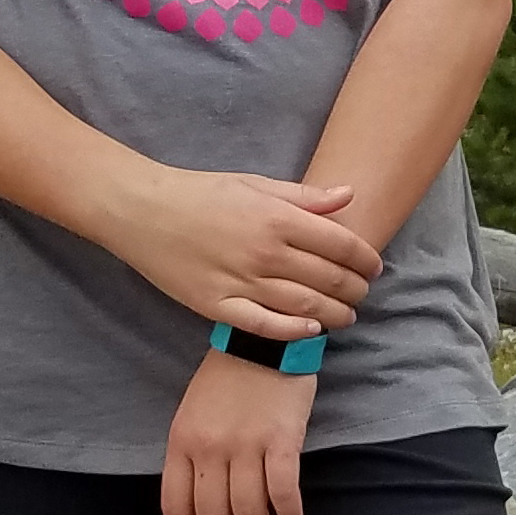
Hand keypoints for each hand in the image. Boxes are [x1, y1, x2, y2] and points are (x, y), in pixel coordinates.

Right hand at [105, 165, 382, 341]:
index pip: (341, 245)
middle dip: (355, 289)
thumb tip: (349, 196)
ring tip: (346, 315)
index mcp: (278, 218)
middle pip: (329, 279)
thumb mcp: (255, 183)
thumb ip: (304, 197)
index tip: (374, 266)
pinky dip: (293, 331)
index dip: (365, 259)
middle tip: (364, 292)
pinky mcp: (217, 306)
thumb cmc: (200, 193)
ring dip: (334, 314)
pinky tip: (311, 330)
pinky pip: (264, 325)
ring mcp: (241, 282)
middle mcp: (265, 252)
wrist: (142, 211)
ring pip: (304, 306)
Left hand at [164, 355, 314, 514]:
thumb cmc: (228, 378)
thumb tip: (204, 508)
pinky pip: (284, 490)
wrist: (263, 336)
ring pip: (249, 512)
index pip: (175, 508)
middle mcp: (210, 449)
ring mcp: (246, 444)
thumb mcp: (193, 415)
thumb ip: (193, 457)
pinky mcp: (281, 439)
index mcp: (181, 443)